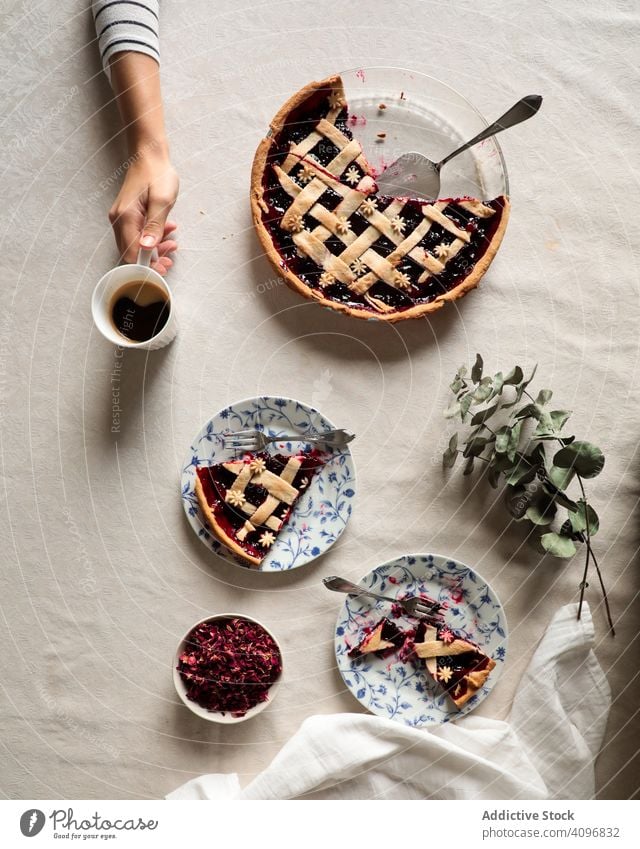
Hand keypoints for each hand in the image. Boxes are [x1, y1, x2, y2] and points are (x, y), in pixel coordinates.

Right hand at [108, 147, 178, 274]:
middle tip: (170, 258)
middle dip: (152, 260)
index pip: (131, 253)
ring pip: (135, 245)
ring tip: (172, 244)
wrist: (149, 156)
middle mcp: (118, 220)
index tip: (163, 269)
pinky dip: (152, 238)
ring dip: (154, 249)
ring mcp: (121, 218)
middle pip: (131, 252)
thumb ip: (155, 226)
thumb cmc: (157, 175)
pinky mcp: (126, 216)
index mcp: (125, 217)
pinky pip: (137, 235)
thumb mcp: (162, 201)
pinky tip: (166, 232)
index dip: (147, 266)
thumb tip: (147, 248)